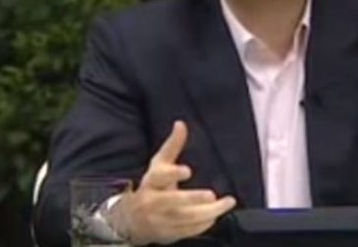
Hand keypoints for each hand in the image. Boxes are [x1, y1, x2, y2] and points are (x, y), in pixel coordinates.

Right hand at [115, 121, 236, 244]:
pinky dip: (203, 224)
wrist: (130, 219)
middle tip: (212, 195)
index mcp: (152, 181)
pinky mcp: (167, 234)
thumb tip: (181, 123)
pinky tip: (216, 215)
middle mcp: (153, 201)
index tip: (187, 170)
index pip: (160, 177)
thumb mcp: (159, 164)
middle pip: (173, 201)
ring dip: (208, 212)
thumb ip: (172, 146)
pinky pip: (188, 230)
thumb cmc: (151, 186)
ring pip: (185, 218)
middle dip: (192, 199)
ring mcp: (159, 220)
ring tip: (227, 203)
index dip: (173, 173)